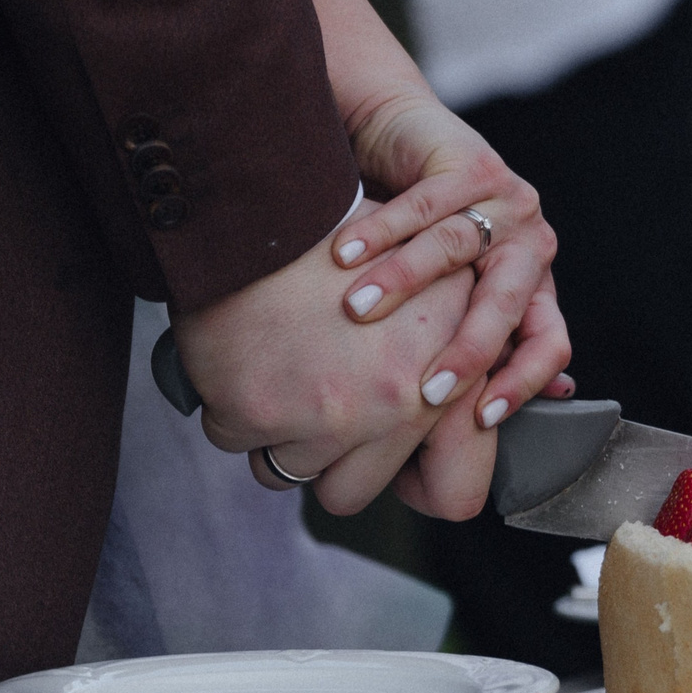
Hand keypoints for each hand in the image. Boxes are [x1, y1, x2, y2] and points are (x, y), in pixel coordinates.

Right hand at [172, 213, 477, 514]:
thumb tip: (460, 424)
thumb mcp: (429, 296)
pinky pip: (236, 442)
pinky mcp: (255, 412)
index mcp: (447, 380)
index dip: (423, 487)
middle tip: (314, 419)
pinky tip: (238, 363)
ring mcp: (325, 415)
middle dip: (331, 464)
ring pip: (291, 472)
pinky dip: (231, 411)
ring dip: (278, 437)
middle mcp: (396, 405)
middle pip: (355, 492)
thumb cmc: (347, 244)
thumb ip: (450, 362)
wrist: (268, 198)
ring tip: (276, 380)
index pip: (458, 494)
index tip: (399, 470)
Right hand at [331, 90, 572, 428]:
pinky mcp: (472, 163)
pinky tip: (342, 253)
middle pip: (507, 304)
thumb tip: (483, 422)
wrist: (405, 140)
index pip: (550, 341)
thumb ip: (465, 344)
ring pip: (456, 250)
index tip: (482, 419)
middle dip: (468, 350)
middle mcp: (530, 244)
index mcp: (532, 284)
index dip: (525, 382)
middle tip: (424, 389)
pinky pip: (424, 204)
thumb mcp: (447, 293)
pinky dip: (381, 229)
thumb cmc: (417, 234)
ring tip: (356, 311)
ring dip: (402, 283)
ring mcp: (506, 201)